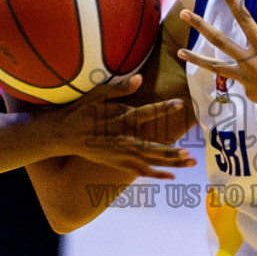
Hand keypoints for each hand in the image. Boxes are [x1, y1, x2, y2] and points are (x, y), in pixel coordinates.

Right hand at [43, 75, 193, 178]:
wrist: (66, 134)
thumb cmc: (83, 111)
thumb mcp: (97, 95)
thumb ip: (119, 89)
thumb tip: (139, 78)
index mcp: (119, 120)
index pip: (145, 113)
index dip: (162, 108)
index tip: (179, 103)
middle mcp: (122, 140)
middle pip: (149, 148)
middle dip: (169, 152)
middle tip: (187, 152)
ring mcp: (121, 155)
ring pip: (150, 161)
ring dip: (170, 163)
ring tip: (190, 162)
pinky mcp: (120, 163)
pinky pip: (141, 171)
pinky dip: (156, 174)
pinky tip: (172, 177)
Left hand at [178, 0, 256, 131]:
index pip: (245, 19)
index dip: (233, 1)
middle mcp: (250, 61)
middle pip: (219, 41)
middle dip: (200, 26)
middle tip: (184, 14)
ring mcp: (246, 79)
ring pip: (216, 66)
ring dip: (196, 58)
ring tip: (179, 51)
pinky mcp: (247, 93)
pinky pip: (242, 80)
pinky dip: (247, 76)